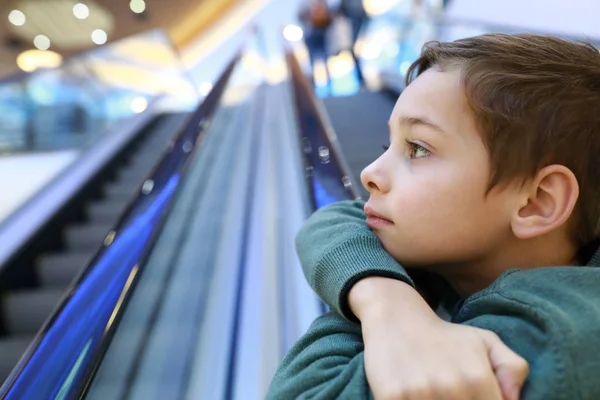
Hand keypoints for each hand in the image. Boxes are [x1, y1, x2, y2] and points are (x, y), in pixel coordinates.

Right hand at [350, 277, 528, 399]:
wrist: (394, 316)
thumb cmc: (444, 336)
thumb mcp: (485, 341)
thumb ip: (512, 368)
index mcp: (478, 380)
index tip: (469, 395)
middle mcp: (452, 388)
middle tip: (447, 392)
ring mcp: (419, 394)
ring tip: (430, 391)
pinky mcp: (391, 395)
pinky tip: (409, 394)